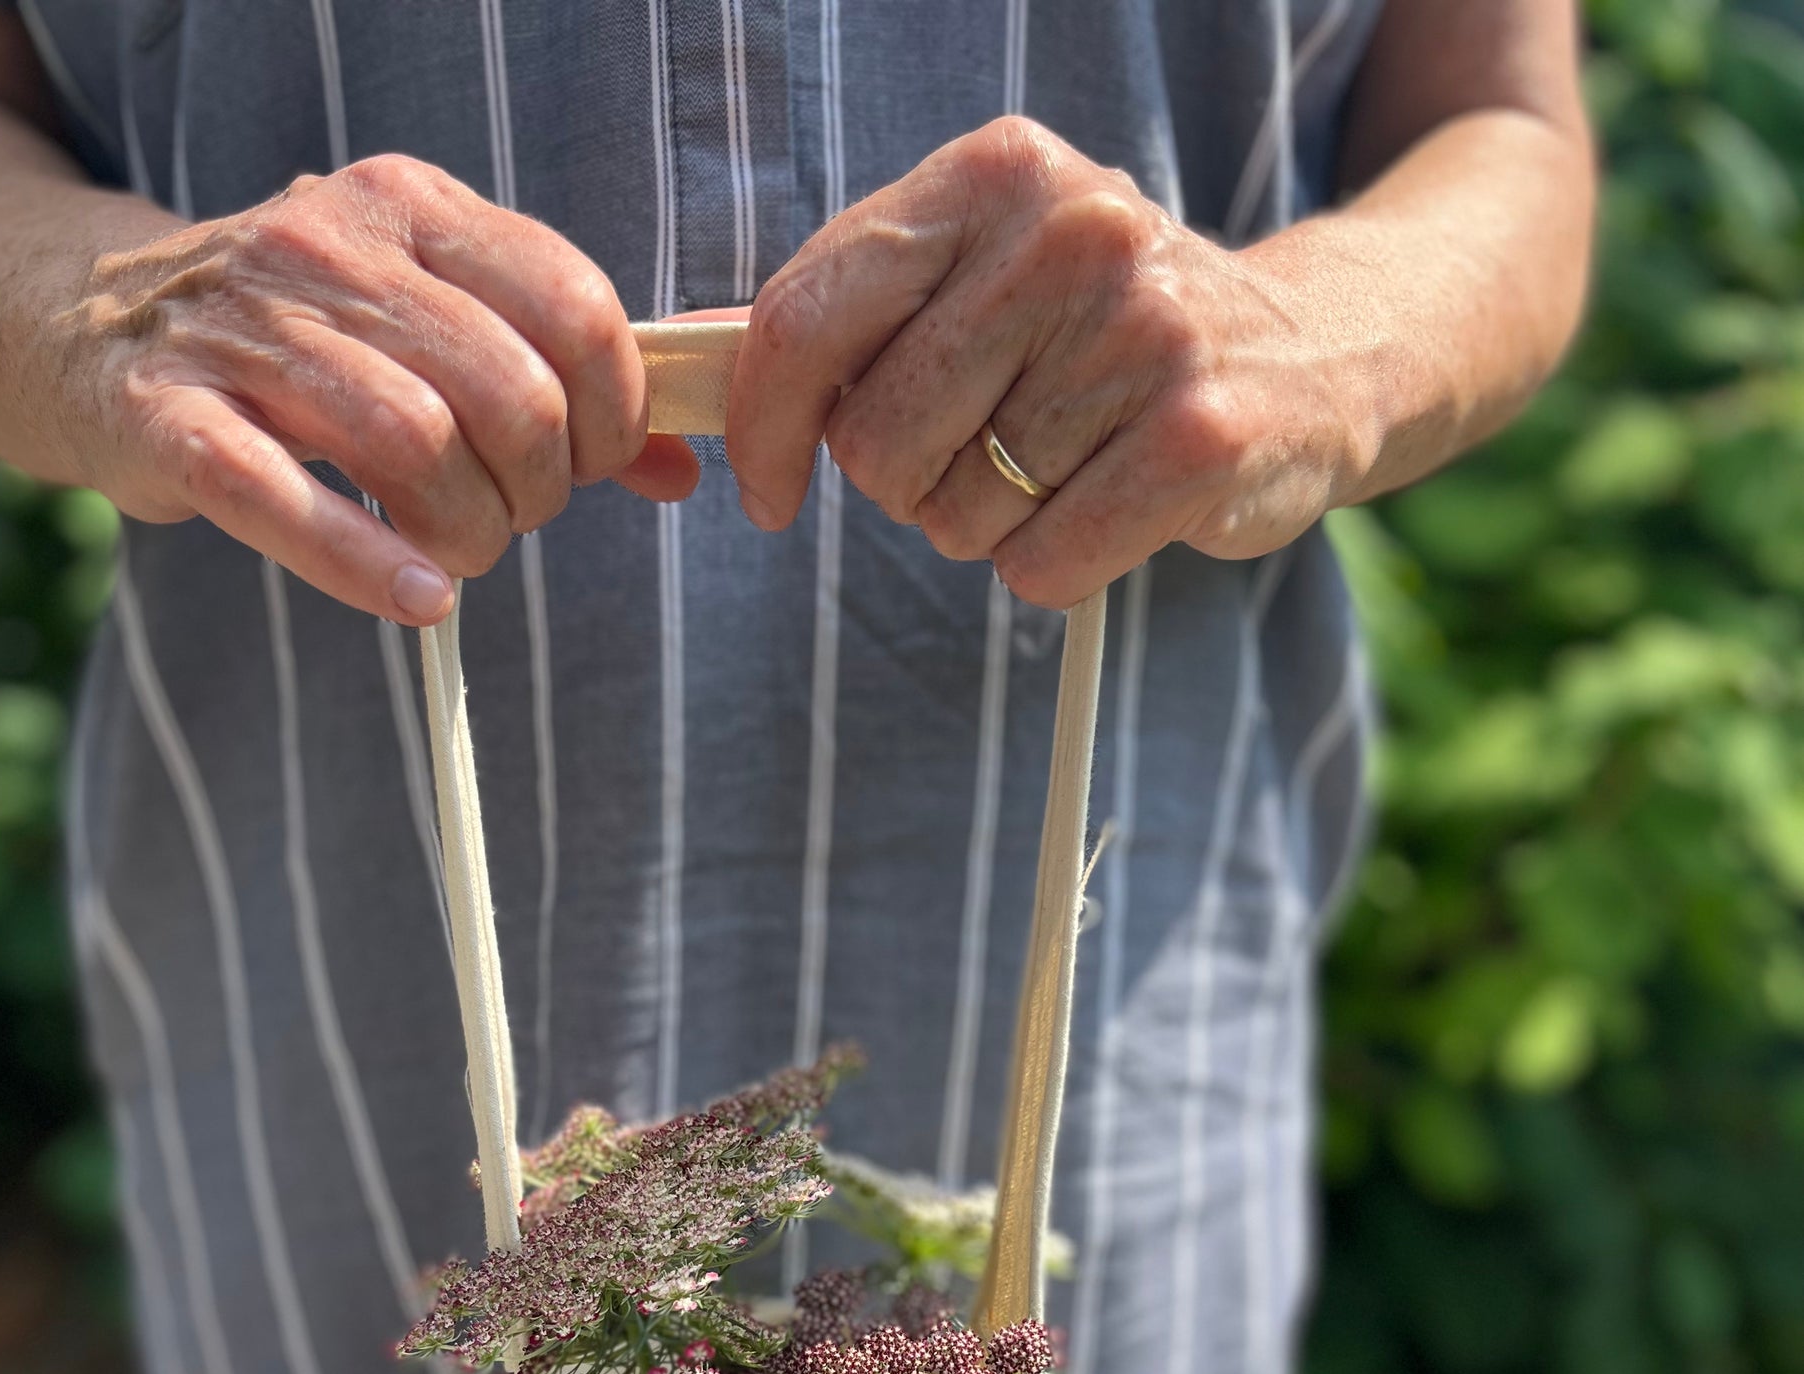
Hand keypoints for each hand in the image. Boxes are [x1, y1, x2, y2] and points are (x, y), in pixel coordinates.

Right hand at [55, 154, 698, 621]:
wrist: (80, 325)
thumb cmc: (286, 344)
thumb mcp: (419, 320)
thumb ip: (548, 381)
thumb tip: (681, 469)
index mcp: (411, 209)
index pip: (573, 306)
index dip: (609, 415)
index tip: (582, 465)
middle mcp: (332, 249)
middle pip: (508, 392)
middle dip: (538, 490)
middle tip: (509, 521)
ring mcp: (245, 332)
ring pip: (416, 445)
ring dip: (467, 535)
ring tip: (455, 558)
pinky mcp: (171, 419)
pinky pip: (285, 499)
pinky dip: (370, 564)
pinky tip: (421, 596)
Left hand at [726, 116, 1380, 608]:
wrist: (1317, 350)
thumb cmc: (1106, 330)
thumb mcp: (984, 270)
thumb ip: (856, 309)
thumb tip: (687, 365)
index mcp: (991, 174)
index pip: (807, 319)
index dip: (763, 430)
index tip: (771, 491)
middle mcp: (1070, 233)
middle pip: (877, 442)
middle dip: (910, 482)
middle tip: (988, 453)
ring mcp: (1142, 333)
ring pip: (959, 515)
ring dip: (993, 524)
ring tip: (1067, 465)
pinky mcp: (1198, 439)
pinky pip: (1041, 565)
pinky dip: (1056, 567)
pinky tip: (1109, 509)